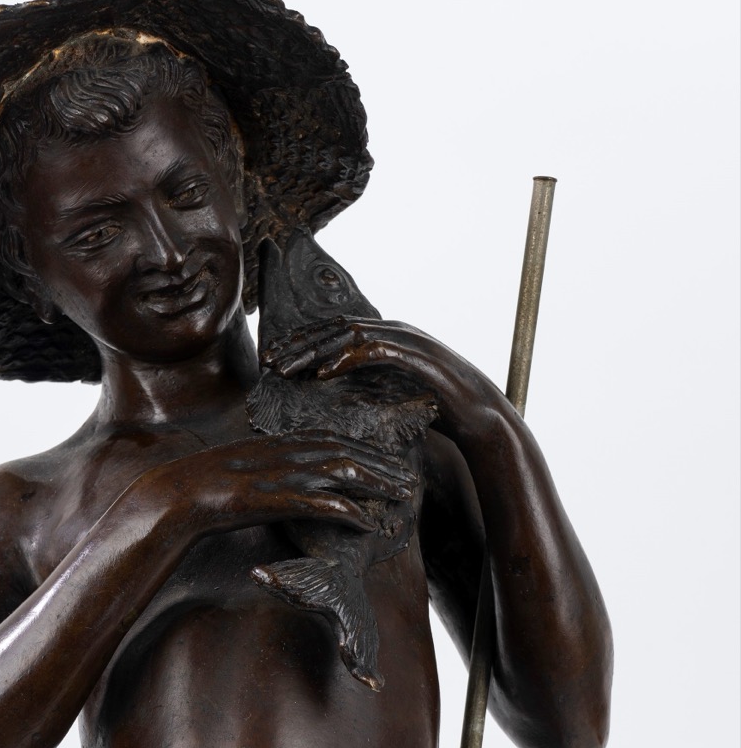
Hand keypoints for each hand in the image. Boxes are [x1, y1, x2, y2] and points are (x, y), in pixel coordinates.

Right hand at [143, 432, 418, 539]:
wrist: (174, 497)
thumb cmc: (202, 487)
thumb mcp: (242, 468)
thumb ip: (267, 466)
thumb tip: (283, 477)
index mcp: (277, 442)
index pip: (332, 438)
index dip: (365, 447)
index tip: (389, 457)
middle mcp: (284, 452)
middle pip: (346, 451)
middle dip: (382, 462)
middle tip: (410, 476)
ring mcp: (280, 474)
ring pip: (342, 472)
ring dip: (376, 482)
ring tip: (403, 495)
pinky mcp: (274, 499)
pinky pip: (320, 504)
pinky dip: (348, 512)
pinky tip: (369, 522)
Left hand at [268, 318, 494, 437]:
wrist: (480, 418)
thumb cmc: (437, 409)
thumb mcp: (392, 394)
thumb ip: (366, 385)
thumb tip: (332, 392)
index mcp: (388, 336)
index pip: (336, 333)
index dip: (302, 344)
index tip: (273, 361)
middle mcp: (395, 330)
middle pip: (335, 329)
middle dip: (299, 345)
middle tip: (268, 363)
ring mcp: (407, 339)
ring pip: (349, 336)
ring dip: (314, 352)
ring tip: (286, 370)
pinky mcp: (416, 355)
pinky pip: (374, 351)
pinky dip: (346, 360)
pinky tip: (322, 375)